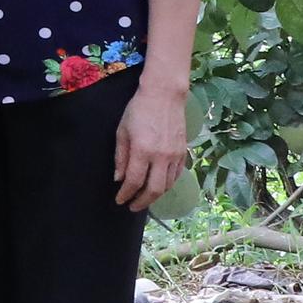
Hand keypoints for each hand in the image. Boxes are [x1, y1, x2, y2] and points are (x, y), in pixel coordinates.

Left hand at [112, 77, 190, 211]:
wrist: (164, 96)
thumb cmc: (138, 110)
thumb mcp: (122, 131)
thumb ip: (121, 157)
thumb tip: (119, 178)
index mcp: (142, 150)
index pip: (133, 181)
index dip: (125, 194)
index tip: (119, 200)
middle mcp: (161, 156)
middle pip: (153, 189)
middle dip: (142, 202)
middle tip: (132, 207)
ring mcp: (175, 156)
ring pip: (167, 185)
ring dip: (155, 196)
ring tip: (144, 198)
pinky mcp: (184, 153)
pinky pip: (176, 176)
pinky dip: (167, 185)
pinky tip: (158, 186)